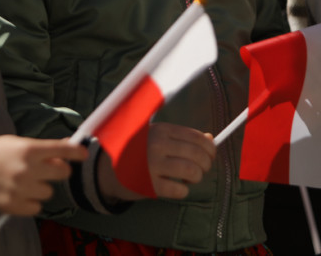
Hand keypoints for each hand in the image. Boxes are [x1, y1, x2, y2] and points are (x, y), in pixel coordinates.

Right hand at [0, 135, 87, 214]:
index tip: (83, 154)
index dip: (77, 152)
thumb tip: (66, 147)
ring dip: (41, 187)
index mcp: (28, 149)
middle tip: (49, 169)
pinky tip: (18, 192)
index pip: (63, 150)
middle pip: (62, 173)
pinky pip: (37, 207)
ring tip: (24, 181)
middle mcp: (27, 169)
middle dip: (59, 170)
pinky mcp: (14, 206)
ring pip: (49, 192)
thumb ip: (41, 148)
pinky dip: (31, 201)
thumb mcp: (16, 142)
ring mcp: (20, 189)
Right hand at [97, 122, 215, 201]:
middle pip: (197, 154)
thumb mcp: (158, 137)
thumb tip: (211, 139)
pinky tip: (179, 187)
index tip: (212, 155)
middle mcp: (158, 145)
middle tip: (202, 169)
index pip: (196, 137)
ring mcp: (153, 165)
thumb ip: (183, 137)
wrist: (109, 169)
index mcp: (162, 130)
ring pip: (191, 171)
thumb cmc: (139, 151)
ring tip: (191, 178)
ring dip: (197, 177)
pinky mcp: (149, 184)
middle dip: (206, 164)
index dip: (209, 148)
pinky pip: (179, 190)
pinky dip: (184, 190)